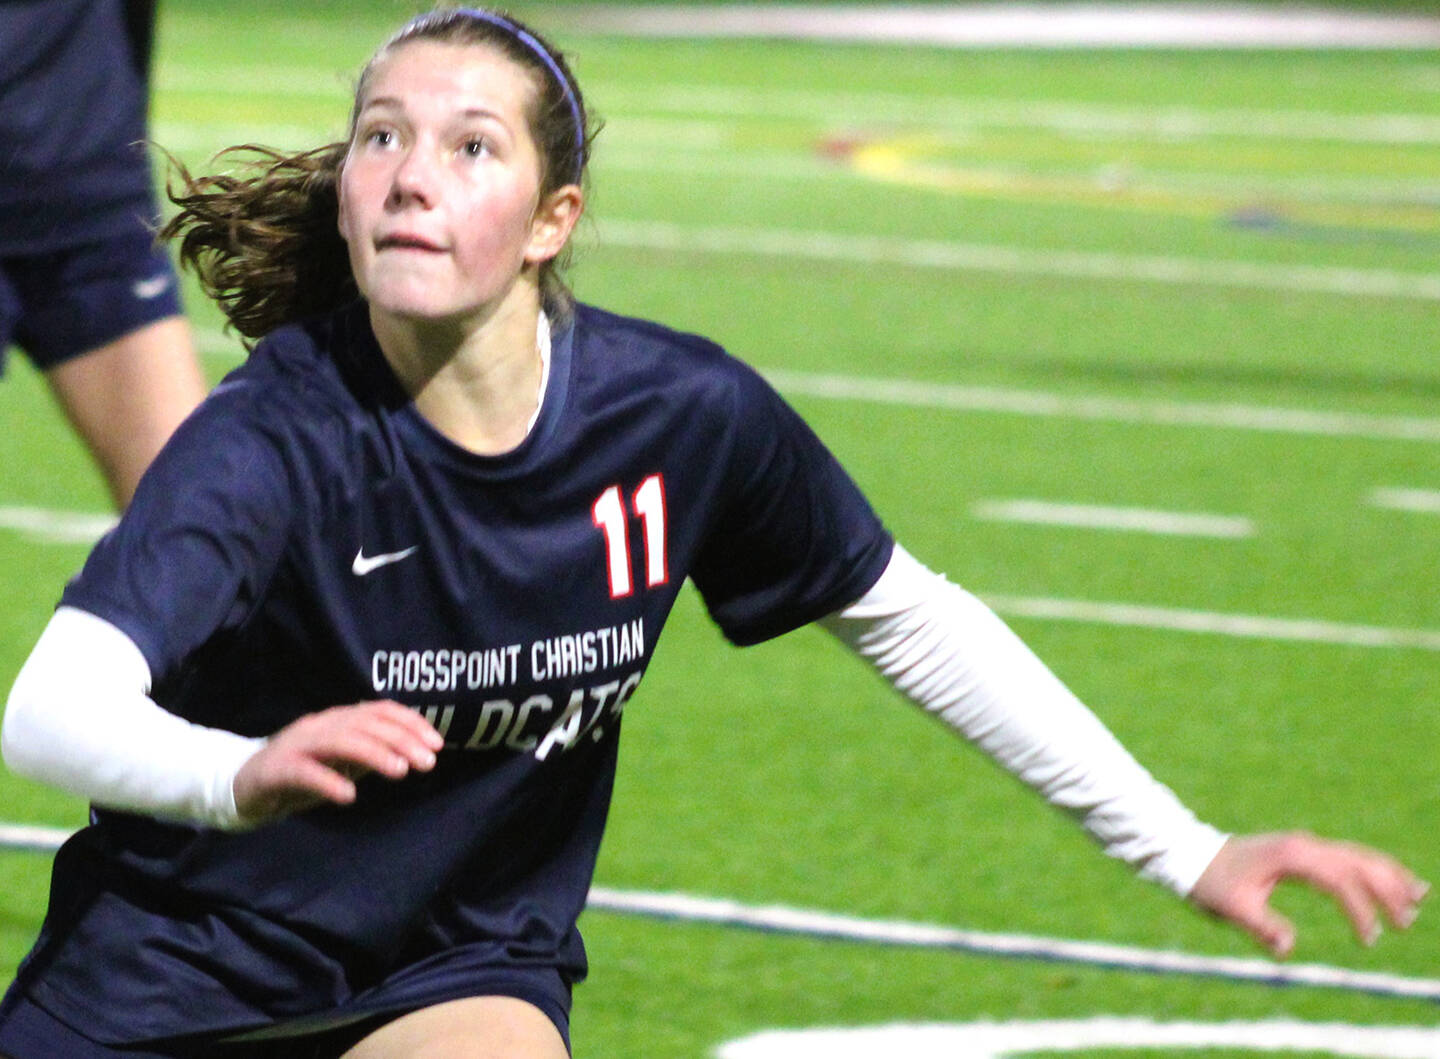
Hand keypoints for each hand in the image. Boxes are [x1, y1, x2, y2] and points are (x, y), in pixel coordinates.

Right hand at [232, 700, 443, 823]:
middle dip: (401, 740)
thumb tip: (413, 754)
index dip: (411, 724)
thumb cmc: (300, 774)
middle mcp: (320, 725)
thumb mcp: (342, 762)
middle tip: (428, 762)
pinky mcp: (276, 769)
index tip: (437, 744)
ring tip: (399, 772)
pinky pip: (305, 772)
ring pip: (340, 741)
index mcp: (337, 719)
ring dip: (374, 755)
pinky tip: (348, 796)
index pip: (380, 711)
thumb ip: (371, 755)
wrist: (240, 785)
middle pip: (366, 724)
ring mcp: (296, 744)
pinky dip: (328, 781)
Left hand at [1189, 831, 1427, 957]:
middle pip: (1358, 862)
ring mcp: (1304, 845)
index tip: (1370, 939)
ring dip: (1387, 875)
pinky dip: (1370, 868)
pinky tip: (1389, 881)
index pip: (1339, 880)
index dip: (1359, 909)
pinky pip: (1345, 857)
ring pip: (1356, 856)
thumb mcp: (1231, 908)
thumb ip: (1261, 927)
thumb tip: (1287, 950)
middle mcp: (1303, 844)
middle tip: (1408, 920)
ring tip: (1418, 896)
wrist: (1190, 854)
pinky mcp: (1301, 850)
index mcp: (1291, 855)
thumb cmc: (1210, 882)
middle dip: (1387, 889)